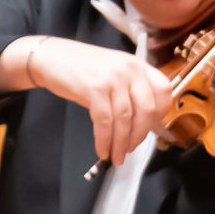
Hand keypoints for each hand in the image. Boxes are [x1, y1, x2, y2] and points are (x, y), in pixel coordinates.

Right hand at [2, 34, 173, 164]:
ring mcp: (113, 77)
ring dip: (121, 143)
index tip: (150, 129)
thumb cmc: (81, 69)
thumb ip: (130, 93)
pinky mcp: (95, 88)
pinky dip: (104, 140)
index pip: (163, 90)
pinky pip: (104, 122)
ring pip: (125, 119)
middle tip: (130, 149)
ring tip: (116, 156)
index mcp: (137, 65)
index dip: (160, 114)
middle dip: (140, 135)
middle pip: (147, 109)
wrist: (50, 57)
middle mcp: (129, 69)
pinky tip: (102, 150)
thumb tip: (141, 125)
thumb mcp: (113, 74)